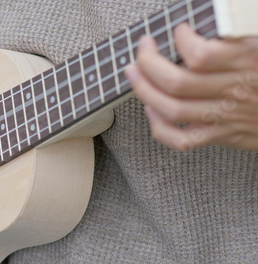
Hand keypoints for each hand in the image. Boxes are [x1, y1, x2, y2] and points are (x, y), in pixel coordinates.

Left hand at [126, 23, 257, 150]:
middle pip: (178, 82)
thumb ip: (241, 29)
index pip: (202, 54)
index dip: (182, 39)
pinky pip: (183, 140)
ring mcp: (226, 116)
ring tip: (133, 73)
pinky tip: (151, 111)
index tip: (178, 29)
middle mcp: (234, 90)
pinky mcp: (222, 135)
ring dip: (144, 90)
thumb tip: (217, 17)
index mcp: (249, 62)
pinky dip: (160, 128)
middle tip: (143, 47)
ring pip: (173, 109)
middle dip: (149, 62)